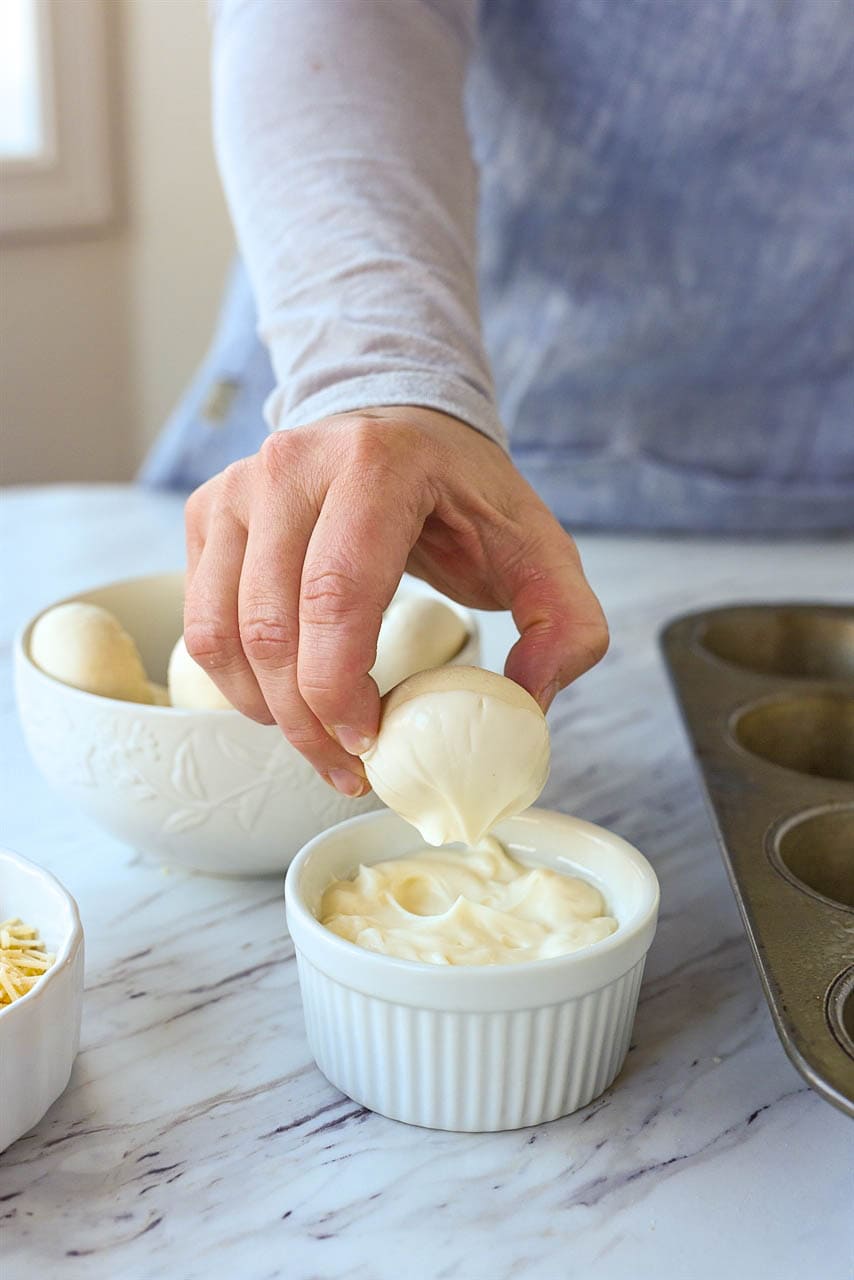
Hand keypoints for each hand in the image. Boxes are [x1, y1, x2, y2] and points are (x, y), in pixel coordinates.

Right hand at [183, 407, 607, 794]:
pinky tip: (283, 700)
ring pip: (221, 633)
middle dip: (306, 722)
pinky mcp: (210, 513)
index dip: (340, 688)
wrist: (402, 426)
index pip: (335, 594)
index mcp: (377, 465)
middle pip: (271, 627)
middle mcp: (292, 466)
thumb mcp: (540, 551)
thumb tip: (527, 703)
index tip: (368, 744)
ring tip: (318, 742)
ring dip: (266, 712)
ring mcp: (239, 487)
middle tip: (349, 768)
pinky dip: (236, 681)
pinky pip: (200, 623)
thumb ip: (566, 628)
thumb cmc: (464, 497)